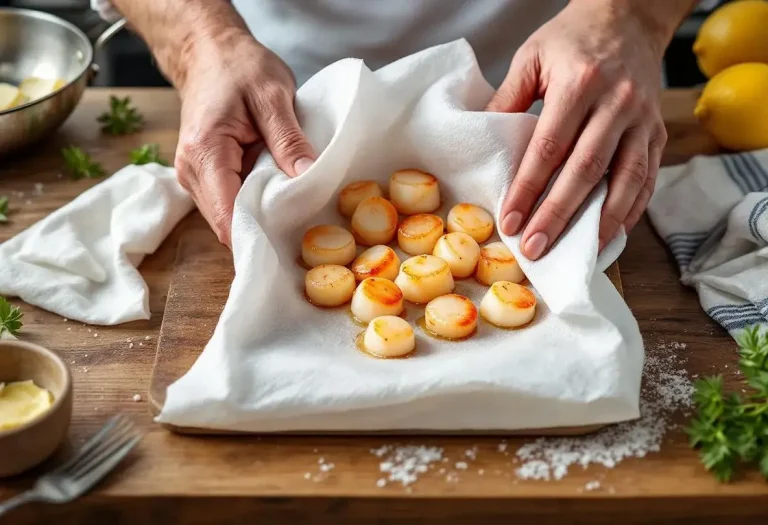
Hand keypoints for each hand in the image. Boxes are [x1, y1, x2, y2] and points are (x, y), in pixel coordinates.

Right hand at [174, 29, 315, 246]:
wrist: (209, 52)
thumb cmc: (238, 67)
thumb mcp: (272, 96)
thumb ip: (289, 139)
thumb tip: (308, 177)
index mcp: (205, 153)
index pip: (228, 217)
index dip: (258, 238)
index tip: (292, 243)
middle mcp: (191, 173)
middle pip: (228, 224)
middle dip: (265, 231)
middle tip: (305, 229)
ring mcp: (195, 178)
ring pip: (229, 218)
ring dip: (260, 219)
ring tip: (295, 213)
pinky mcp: (205, 178)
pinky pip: (231, 204)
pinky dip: (255, 206)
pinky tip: (279, 199)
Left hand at [487, 0, 671, 259]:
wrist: (629, 17)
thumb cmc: (572, 39)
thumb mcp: (531, 57)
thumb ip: (508, 99)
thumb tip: (483, 143)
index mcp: (580, 83)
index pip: (549, 147)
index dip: (529, 188)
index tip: (510, 221)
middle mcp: (617, 103)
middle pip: (585, 170)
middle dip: (558, 214)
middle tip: (535, 248)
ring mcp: (643, 119)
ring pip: (625, 179)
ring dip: (600, 220)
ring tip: (579, 252)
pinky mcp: (658, 131)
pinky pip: (648, 177)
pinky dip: (632, 208)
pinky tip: (612, 232)